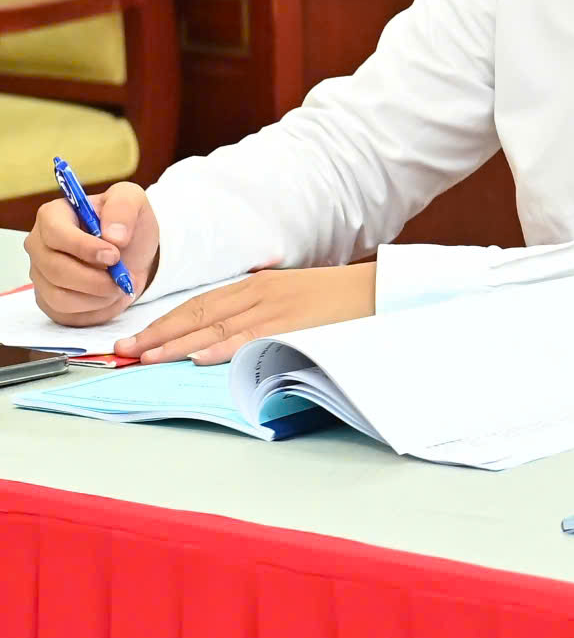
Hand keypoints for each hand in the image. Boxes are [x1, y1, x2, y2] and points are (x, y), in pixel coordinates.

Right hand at [28, 184, 158, 326]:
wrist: (130, 251)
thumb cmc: (124, 223)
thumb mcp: (131, 199)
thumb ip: (123, 208)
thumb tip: (113, 236)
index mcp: (52, 216)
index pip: (56, 234)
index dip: (84, 248)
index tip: (114, 256)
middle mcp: (38, 245)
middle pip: (56, 270)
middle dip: (96, 279)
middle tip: (124, 278)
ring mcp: (39, 275)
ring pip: (60, 296)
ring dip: (98, 296)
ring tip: (120, 286)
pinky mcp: (47, 299)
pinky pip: (66, 313)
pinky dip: (94, 309)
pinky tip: (109, 296)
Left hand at [121, 263, 377, 364]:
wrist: (380, 291)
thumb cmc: (337, 299)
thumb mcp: (292, 296)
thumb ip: (258, 309)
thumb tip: (222, 336)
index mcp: (257, 286)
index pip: (199, 305)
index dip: (165, 323)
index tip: (136, 339)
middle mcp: (260, 293)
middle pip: (199, 316)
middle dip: (158, 335)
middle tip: (124, 351)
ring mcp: (276, 309)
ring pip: (216, 329)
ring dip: (178, 345)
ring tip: (147, 358)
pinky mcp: (294, 326)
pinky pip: (251, 338)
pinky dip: (224, 348)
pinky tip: (200, 358)